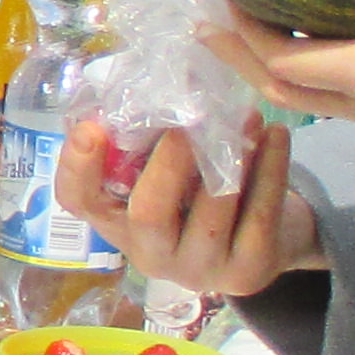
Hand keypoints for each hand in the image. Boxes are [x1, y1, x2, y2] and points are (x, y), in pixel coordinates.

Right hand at [61, 112, 321, 299]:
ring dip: (231, 158)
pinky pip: (259, 217)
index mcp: (118, 222)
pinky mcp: (247, 272)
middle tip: (189, 123)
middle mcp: (150, 254)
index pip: (79, 200)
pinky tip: (276, 135)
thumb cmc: (205, 192)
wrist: (268, 242)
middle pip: (146, 214)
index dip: (78, 167)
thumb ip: (150, 140)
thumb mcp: (169, 169)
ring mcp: (199, 270)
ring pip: (211, 215)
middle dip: (168, 164)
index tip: (91, 128)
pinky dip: (271, 170)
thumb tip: (156, 82)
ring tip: (248, 117)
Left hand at [226, 0, 354, 166]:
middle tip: (206, 20)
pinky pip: (351, 106)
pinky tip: (328, 46)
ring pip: (317, 103)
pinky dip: (320, 78)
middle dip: (239, 56)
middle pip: (284, 91)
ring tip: (253, 28)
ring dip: (278, 68)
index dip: (243, 32)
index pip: (285, 62)